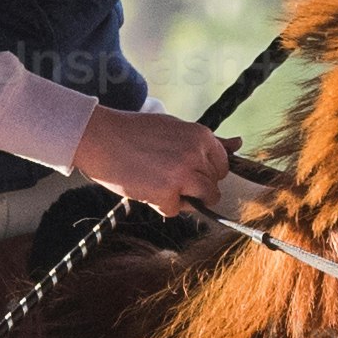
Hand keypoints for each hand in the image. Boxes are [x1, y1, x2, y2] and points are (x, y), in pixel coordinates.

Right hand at [71, 108, 235, 215]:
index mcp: (201, 135)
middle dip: (195, 187)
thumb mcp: (174, 128)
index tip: (189, 170)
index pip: (223, 165)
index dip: (206, 172)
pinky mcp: (166, 193)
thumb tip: (238, 143)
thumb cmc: (134, 133)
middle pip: (214, 184)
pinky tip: (146, 188)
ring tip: (161, 185)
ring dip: (184, 198)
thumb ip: (206, 142)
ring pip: (203, 199)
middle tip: (168, 176)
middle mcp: (196, 154)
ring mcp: (182, 174)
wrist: (99, 138)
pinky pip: (176, 209)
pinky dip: (162, 205)